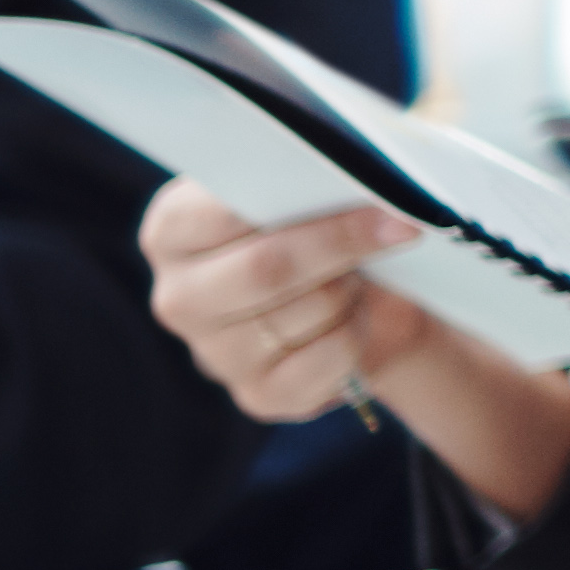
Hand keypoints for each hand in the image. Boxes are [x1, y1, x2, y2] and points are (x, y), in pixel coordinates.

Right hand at [144, 172, 444, 424]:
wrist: (356, 295)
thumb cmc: (317, 223)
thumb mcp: (299, 187)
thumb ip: (300, 175)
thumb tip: (349, 175)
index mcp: (172, 229)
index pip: (222, 212)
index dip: (296, 200)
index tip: (370, 191)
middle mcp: (179, 295)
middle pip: (265, 268)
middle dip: (341, 245)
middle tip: (397, 227)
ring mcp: (212, 352)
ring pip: (305, 313)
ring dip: (352, 289)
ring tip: (358, 274)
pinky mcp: (257, 394)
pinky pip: (325, 361)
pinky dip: (357, 334)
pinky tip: (353, 318)